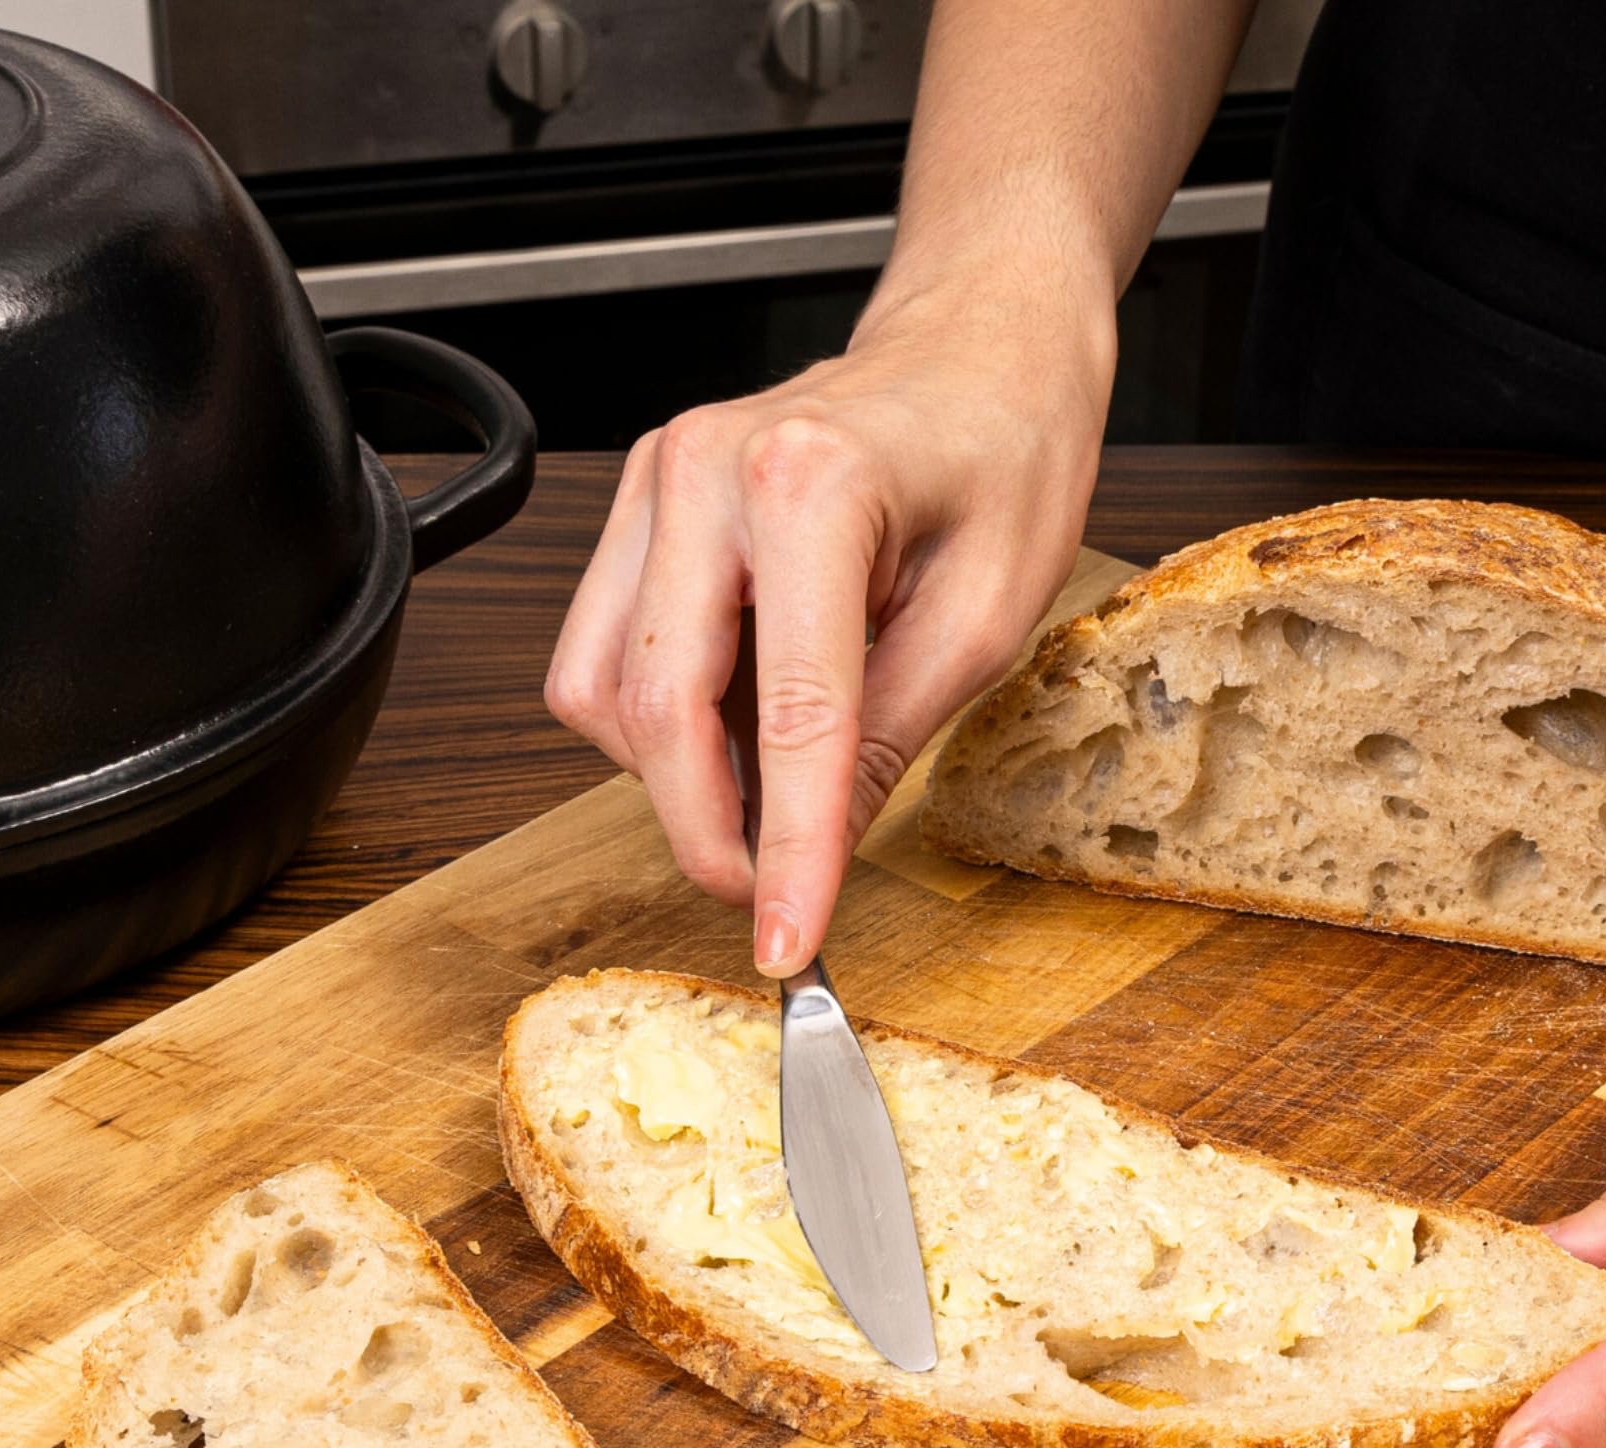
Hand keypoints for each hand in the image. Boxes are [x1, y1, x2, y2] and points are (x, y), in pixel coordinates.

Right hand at [544, 296, 1110, 975]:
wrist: (976, 348)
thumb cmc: (1003, 453)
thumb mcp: (989, 615)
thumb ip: (892, 732)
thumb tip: (817, 850)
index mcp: (814, 486)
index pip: (787, 714)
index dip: (785, 851)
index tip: (784, 942)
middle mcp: (708, 470)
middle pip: (657, 708)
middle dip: (706, 832)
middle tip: (768, 899)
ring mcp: (659, 481)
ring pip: (605, 691)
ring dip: (676, 778)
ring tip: (773, 787)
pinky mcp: (640, 506)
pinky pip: (603, 655)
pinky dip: (659, 724)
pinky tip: (739, 727)